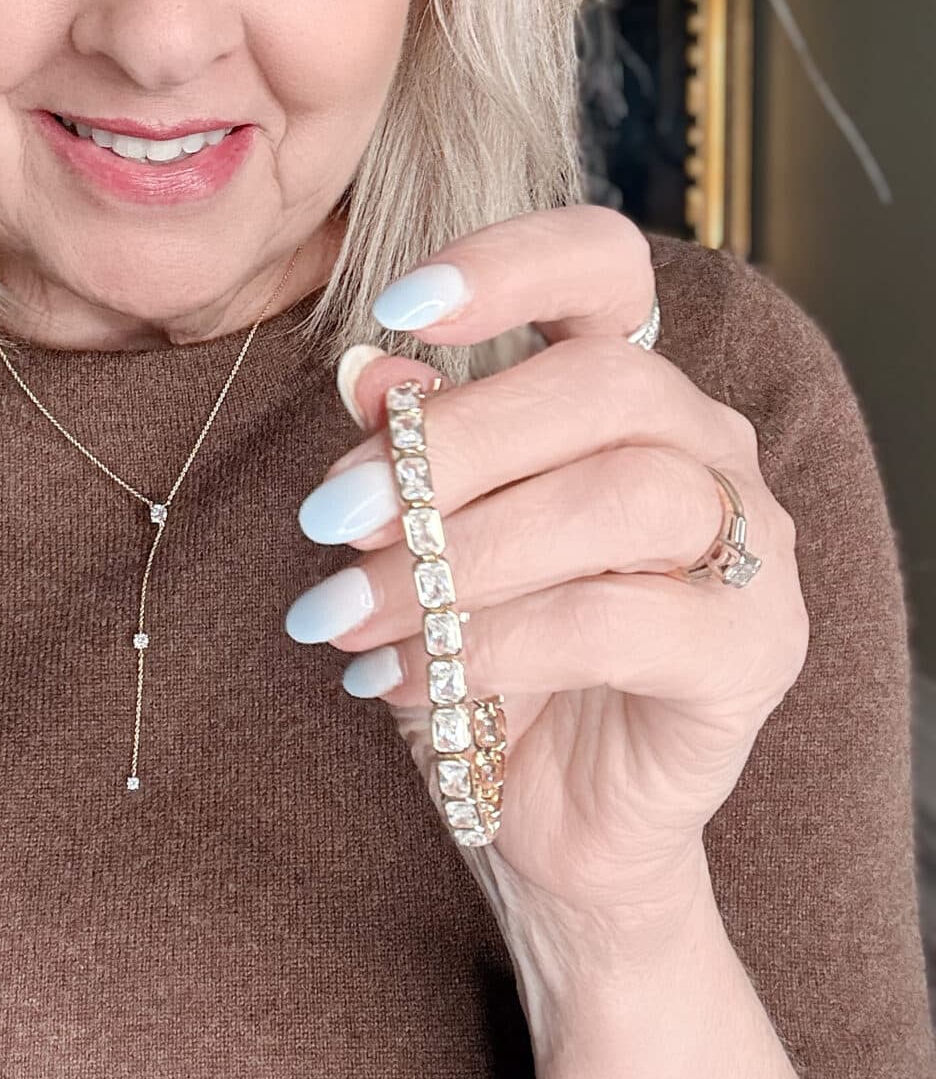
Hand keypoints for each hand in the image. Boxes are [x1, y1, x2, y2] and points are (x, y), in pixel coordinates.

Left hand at [286, 206, 809, 966]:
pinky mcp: (752, 651)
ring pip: (614, 496)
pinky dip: (492, 645)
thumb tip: (366, 369)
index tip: (399, 305)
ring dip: (456, 556)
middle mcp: (706, 445)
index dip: (511, 261)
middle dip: (445, 448)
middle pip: (600, 383)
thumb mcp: (418, 548)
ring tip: (349, 616)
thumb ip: (407, 453)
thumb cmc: (483, 656)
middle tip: (326, 518)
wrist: (546, 817)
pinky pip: (616, 620)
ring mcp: (747, 545)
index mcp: (623, 389)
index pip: (605, 266)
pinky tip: (405, 681)